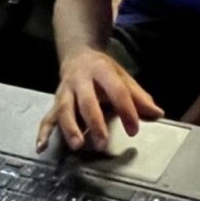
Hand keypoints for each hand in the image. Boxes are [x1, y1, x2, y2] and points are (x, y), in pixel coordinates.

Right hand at [36, 49, 162, 152]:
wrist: (78, 54)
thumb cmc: (104, 71)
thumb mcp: (123, 77)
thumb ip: (139, 97)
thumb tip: (158, 113)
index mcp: (102, 71)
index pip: (117, 90)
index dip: (127, 110)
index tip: (134, 129)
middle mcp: (81, 80)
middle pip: (87, 101)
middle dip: (95, 122)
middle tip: (103, 142)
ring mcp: (66, 90)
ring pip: (64, 109)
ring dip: (70, 127)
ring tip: (78, 145)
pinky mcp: (55, 101)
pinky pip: (47, 117)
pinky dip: (43, 132)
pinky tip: (41, 146)